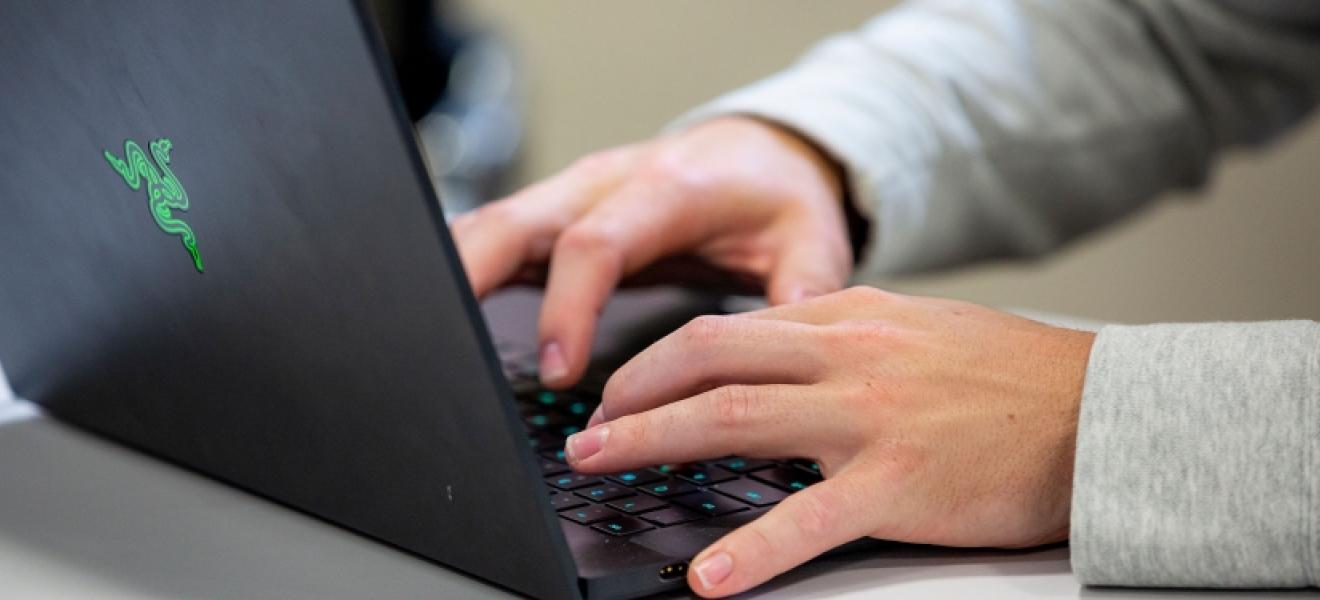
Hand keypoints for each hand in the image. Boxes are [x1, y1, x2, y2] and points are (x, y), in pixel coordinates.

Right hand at [451, 117, 851, 387]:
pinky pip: (500, 236)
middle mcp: (607, 183)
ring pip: (493, 221)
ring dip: (454, 270)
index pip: (596, 243)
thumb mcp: (810, 237)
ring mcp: (575, 194)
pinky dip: (466, 269)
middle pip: (517, 220)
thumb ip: (803, 286)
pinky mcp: (560, 214)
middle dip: (472, 276)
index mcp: (666, 189)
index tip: (557, 368)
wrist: (761, 153)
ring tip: (423, 330)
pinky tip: (444, 311)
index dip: (569, 304)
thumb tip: (789, 344)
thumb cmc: (777, 198)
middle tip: (445, 344)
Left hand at [564, 286, 1094, 596]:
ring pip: (734, 420)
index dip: (656, 360)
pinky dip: (752, 550)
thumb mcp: (912, 327)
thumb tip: (773, 346)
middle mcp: (846, 356)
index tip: (618, 389)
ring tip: (604, 466)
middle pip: (709, 364)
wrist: (1095, 410)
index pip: (724, 331)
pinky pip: (808, 519)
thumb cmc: (1006, 375)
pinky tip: (710, 576)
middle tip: (586, 432)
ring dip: (653, 443)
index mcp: (845, 318)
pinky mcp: (898, 483)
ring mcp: (869, 417)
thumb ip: (839, 332)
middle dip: (632, 396)